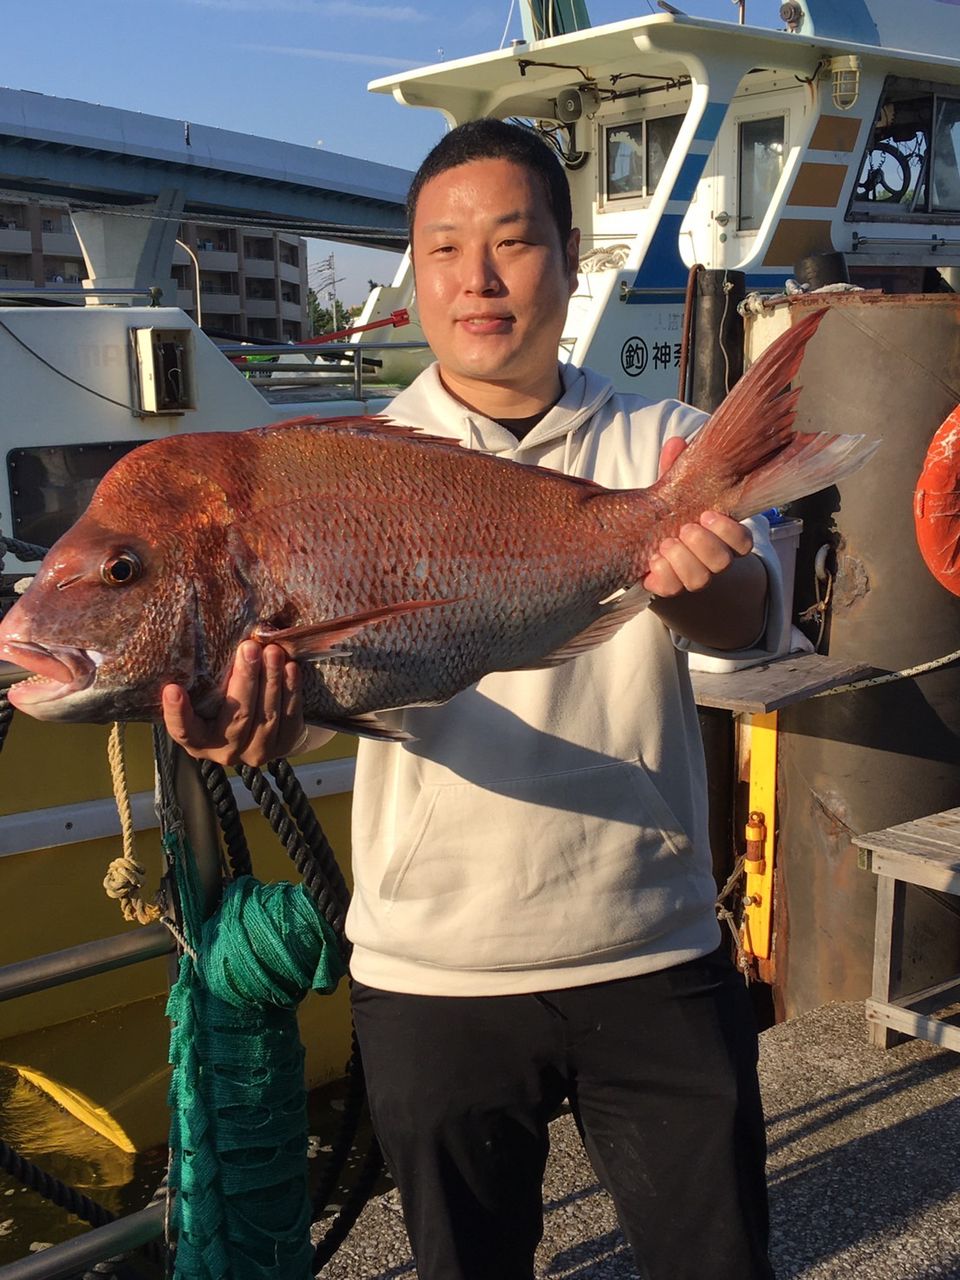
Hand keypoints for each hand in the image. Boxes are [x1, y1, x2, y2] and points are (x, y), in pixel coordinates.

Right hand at [161, 641, 306, 767]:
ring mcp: (257, 752)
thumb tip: (188, 629)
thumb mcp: (205, 698)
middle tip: (249, 648)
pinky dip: (291, 691)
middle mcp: (225, 751)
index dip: (178, 712)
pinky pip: (290, 718)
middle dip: (245, 680)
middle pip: (237, 718)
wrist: (259, 731)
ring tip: (273, 651)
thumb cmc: (222, 705)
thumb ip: (200, 679)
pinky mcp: (284, 746)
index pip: (183, 730)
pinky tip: (290, 667)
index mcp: (197, 740)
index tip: (172, 688)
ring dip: (272, 681)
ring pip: (267, 718)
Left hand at [643, 437, 752, 597]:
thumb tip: (676, 443)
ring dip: (683, 560)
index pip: (743, 542)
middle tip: (685, 528)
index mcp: (720, 537)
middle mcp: (711, 560)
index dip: (730, 532)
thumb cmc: (670, 514)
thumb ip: (676, 468)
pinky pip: (670, 590)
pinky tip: (652, 561)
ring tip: (665, 544)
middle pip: (723, 562)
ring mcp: (691, 576)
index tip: (708, 515)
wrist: (648, 545)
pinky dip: (662, 576)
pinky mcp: (668, 587)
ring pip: (700, 580)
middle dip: (704, 545)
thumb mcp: (674, 490)